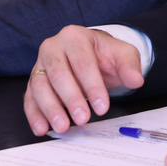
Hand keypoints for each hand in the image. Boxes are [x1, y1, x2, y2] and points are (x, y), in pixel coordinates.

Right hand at [23, 26, 143, 134]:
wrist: (91, 56)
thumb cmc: (105, 56)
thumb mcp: (123, 55)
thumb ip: (130, 66)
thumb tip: (136, 80)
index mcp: (75, 36)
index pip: (83, 62)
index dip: (92, 86)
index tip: (103, 107)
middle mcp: (53, 47)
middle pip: (58, 74)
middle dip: (71, 98)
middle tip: (83, 119)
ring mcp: (40, 64)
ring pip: (40, 87)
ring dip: (51, 109)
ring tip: (64, 127)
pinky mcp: (33, 81)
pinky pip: (29, 98)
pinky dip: (34, 115)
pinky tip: (42, 128)